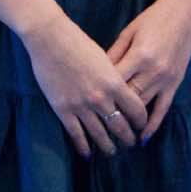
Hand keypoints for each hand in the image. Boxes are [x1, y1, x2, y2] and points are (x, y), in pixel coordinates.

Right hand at [23, 13, 148, 156]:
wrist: (49, 38)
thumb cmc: (77, 42)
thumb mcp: (104, 60)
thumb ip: (114, 80)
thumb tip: (120, 94)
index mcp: (115, 84)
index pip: (137, 111)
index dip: (141, 121)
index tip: (140, 126)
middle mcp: (101, 98)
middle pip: (121, 127)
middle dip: (127, 138)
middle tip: (129, 143)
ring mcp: (81, 105)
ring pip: (100, 135)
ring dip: (108, 146)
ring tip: (111, 152)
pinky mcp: (62, 108)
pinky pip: (76, 134)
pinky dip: (83, 146)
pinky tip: (87, 153)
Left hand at [107, 0, 190, 142]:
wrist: (183, 15)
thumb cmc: (152, 20)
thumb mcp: (128, 33)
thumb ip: (114, 54)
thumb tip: (97, 73)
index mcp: (139, 56)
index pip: (114, 81)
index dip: (99, 93)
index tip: (84, 102)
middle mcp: (153, 71)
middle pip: (128, 98)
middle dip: (111, 111)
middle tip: (94, 125)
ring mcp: (166, 79)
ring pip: (144, 105)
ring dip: (129, 121)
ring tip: (113, 135)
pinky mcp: (175, 83)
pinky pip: (163, 108)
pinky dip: (153, 123)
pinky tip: (143, 136)